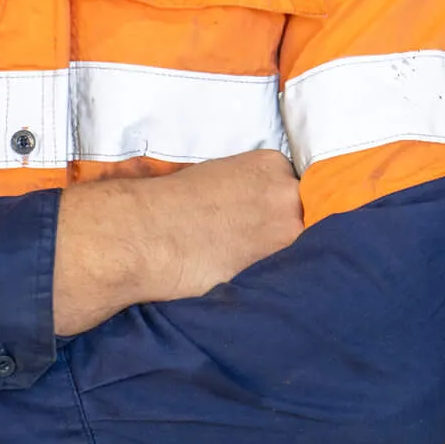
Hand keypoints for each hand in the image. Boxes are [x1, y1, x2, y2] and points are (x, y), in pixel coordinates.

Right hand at [52, 149, 301, 333]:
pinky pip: (285, 274)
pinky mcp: (276, 265)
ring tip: (248, 265)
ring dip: (280, 255)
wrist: (142, 234)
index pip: (293, 186)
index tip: (262, 221)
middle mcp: (287, 191)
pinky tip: (250, 280)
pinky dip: (273, 279)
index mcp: (271, 163)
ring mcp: (287, 228)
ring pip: (299, 245)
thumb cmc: (166, 204)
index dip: (277, 208)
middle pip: (302, 214)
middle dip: (283, 229)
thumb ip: (247, 190)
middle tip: (253, 245)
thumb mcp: (215, 176)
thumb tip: (253, 211)